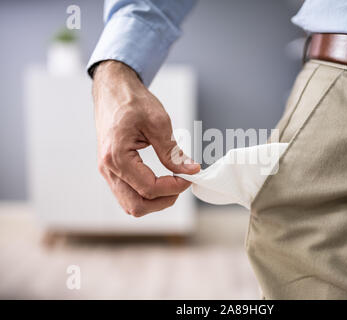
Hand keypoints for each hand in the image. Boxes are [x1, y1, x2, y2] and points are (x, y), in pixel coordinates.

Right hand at [92, 60, 199, 216]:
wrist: (113, 90)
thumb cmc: (132, 101)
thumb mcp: (158, 122)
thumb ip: (173, 152)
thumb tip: (191, 171)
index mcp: (116, 157)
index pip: (149, 188)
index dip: (174, 187)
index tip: (190, 177)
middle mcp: (108, 169)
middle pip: (137, 206)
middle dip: (164, 201)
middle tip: (182, 184)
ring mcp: (107, 172)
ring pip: (131, 204)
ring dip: (154, 201)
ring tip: (173, 184)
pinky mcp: (112, 170)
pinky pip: (127, 194)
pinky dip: (146, 195)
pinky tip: (161, 182)